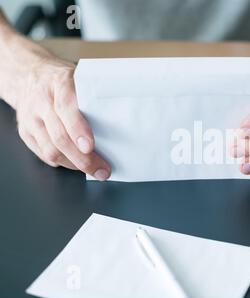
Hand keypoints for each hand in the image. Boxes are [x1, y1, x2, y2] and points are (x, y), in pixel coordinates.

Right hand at [14, 56, 110, 179]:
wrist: (29, 74)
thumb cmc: (64, 80)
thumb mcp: (80, 77)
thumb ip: (95, 94)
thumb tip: (123, 118)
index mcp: (59, 83)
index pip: (66, 108)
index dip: (78, 129)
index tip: (90, 146)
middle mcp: (41, 101)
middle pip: (60, 136)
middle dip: (83, 158)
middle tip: (102, 170)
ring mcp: (30, 118)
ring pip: (50, 150)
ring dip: (74, 164)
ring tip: (94, 170)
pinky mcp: (25, 131)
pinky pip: (43, 154)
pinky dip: (62, 163)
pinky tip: (76, 164)